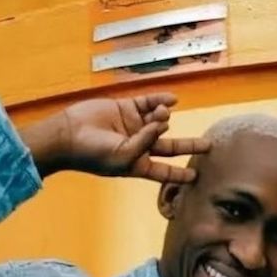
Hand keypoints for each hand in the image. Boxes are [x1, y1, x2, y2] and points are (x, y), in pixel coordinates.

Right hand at [21, 93, 208, 182]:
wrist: (67, 134)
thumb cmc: (94, 154)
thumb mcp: (124, 156)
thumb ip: (146, 141)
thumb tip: (164, 123)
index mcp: (139, 164)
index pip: (165, 171)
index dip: (181, 174)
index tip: (197, 177)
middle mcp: (140, 145)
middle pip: (171, 147)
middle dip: (190, 146)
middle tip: (209, 146)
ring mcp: (134, 126)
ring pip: (160, 121)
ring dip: (163, 117)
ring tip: (159, 116)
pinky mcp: (126, 108)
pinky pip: (148, 103)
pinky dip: (160, 101)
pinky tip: (172, 100)